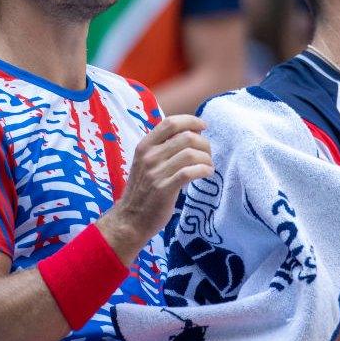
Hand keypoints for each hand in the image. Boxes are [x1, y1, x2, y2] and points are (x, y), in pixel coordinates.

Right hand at [97, 115, 213, 264]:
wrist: (130, 219)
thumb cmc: (143, 190)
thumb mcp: (146, 163)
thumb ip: (163, 148)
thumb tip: (191, 133)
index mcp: (145, 146)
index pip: (170, 123)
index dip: (191, 121)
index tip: (203, 126)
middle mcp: (149, 156)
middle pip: (186, 137)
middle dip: (204, 143)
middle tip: (208, 153)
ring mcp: (156, 173)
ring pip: (191, 154)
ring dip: (206, 158)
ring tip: (209, 166)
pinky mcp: (164, 189)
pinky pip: (190, 172)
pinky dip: (204, 170)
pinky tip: (207, 174)